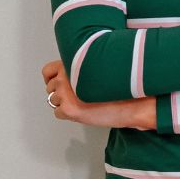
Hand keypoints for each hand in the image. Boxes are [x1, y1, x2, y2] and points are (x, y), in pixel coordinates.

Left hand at [41, 61, 155, 128]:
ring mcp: (65, 93)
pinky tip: (82, 111)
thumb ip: (80, 70)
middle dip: (60, 93)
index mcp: (71, 63)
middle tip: (76, 98)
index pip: (47, 71)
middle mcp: (65, 76)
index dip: (51, 79)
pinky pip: (59, 114)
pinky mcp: (68, 109)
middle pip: (50, 88)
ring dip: (64, 104)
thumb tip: (67, 79)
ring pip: (54, 101)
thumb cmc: (119, 86)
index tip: (55, 84)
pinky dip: (68, 115)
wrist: (131, 102)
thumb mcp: (98, 70)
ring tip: (82, 104)